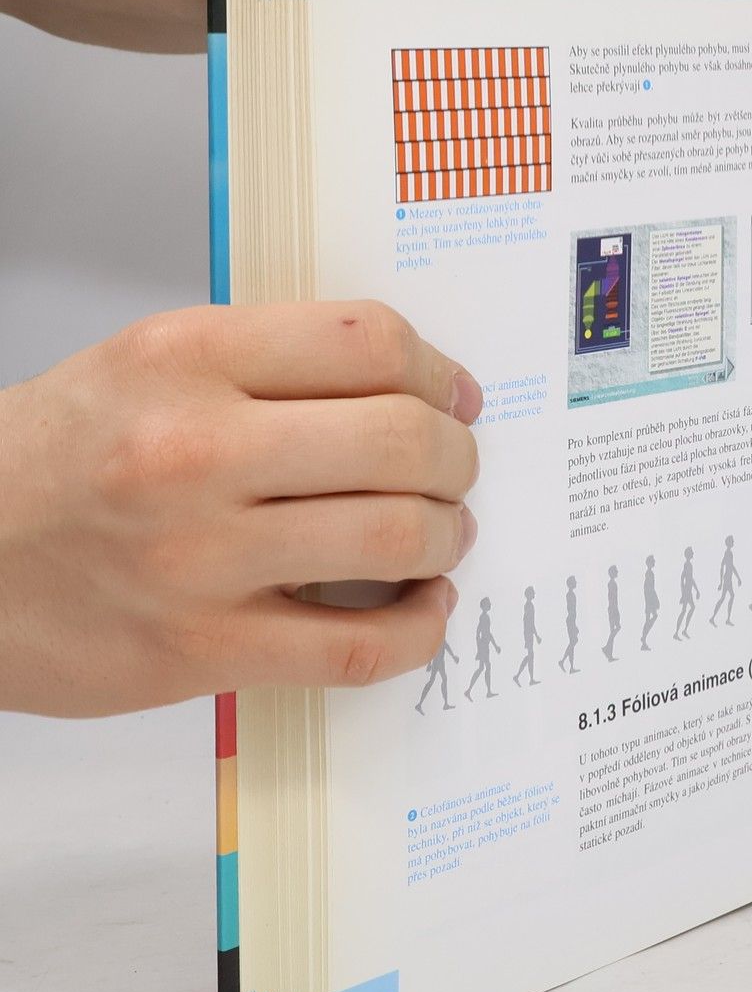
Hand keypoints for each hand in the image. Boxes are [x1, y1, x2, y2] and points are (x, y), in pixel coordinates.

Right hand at [0, 301, 481, 715]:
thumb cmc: (54, 460)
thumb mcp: (146, 365)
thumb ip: (271, 364)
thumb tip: (416, 386)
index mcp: (186, 359)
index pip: (368, 339)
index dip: (436, 369)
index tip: (452, 396)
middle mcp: (193, 450)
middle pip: (400, 437)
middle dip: (456, 456)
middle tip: (454, 469)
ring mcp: (196, 558)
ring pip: (394, 537)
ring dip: (446, 535)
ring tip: (440, 535)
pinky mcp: (197, 652)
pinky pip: (357, 647)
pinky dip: (418, 627)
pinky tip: (421, 606)